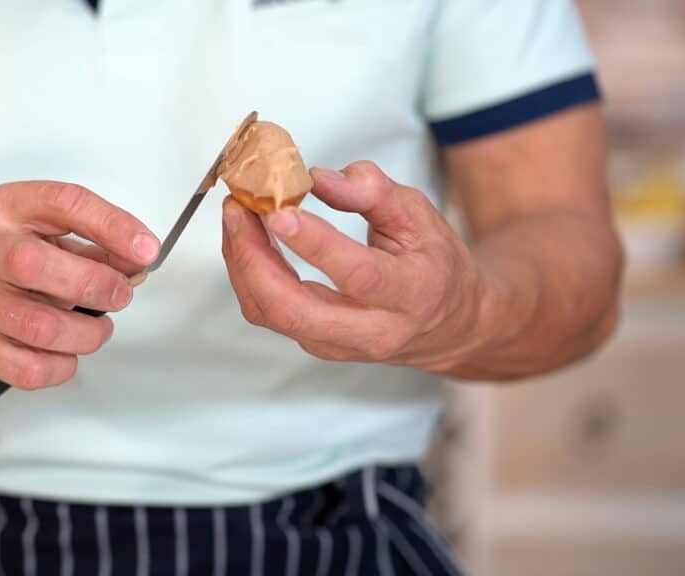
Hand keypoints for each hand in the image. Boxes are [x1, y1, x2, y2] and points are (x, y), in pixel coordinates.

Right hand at [0, 181, 159, 388]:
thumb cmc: (6, 270)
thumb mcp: (47, 239)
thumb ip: (96, 246)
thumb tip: (140, 257)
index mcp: (6, 209)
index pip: (63, 203)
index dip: (112, 225)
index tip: (146, 249)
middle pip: (35, 264)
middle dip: (93, 284)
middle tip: (120, 295)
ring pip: (40, 326)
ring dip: (87, 334)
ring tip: (97, 329)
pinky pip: (31, 368)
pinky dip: (63, 365)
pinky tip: (66, 352)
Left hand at [221, 161, 486, 370]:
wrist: (448, 326)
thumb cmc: (433, 264)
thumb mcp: (419, 215)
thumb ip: (372, 192)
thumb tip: (318, 178)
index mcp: (412, 293)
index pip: (357, 275)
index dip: (314, 244)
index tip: (279, 210)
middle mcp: (373, 329)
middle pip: (296, 310)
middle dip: (254, 259)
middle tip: (239, 209)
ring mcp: (338, 344)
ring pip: (272, 314)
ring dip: (243, 263)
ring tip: (236, 216)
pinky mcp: (315, 343)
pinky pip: (268, 313)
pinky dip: (248, 274)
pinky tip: (246, 239)